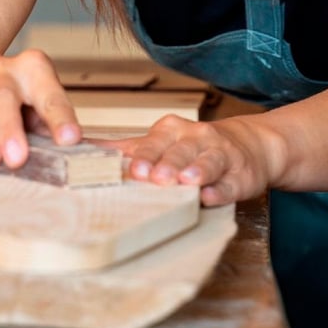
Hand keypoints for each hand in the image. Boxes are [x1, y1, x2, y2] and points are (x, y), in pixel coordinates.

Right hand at [0, 48, 80, 171]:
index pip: (49, 92)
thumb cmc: (14, 96)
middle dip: (10, 127)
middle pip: (3, 95)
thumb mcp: (40, 100)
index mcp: (32, 70)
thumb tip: (99, 160)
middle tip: (18, 158)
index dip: (60, 115)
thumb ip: (59, 125)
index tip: (71, 140)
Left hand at [104, 114, 278, 206]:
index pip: (154, 143)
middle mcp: (195, 137)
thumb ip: (126, 148)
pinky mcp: (239, 175)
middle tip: (155, 177)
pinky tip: (211, 196)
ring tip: (186, 181)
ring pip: (207, 161)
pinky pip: (229, 183)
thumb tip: (80, 147)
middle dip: (167, 163)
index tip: (133, 169)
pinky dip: (220, 190)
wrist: (247, 146)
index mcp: (171, 131)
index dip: (144, 156)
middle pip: (179, 151)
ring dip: (196, 171)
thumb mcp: (161, 143)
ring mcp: (219, 154)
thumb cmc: (193, 148)